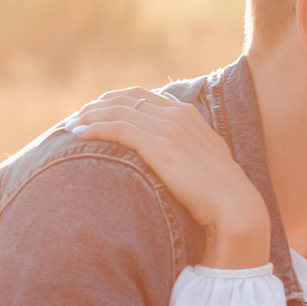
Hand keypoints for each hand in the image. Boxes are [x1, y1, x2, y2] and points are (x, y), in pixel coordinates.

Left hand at [69, 88, 268, 267]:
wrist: (235, 209)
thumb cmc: (219, 197)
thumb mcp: (204, 165)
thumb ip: (186, 153)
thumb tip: (170, 161)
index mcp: (188, 115)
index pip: (142, 96)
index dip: (114, 101)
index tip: (96, 112)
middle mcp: (177, 114)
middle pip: (125, 99)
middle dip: (97, 106)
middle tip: (76, 118)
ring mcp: (168, 127)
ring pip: (117, 110)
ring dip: (90, 116)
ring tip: (71, 126)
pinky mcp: (158, 145)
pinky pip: (117, 127)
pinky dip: (95, 127)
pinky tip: (79, 134)